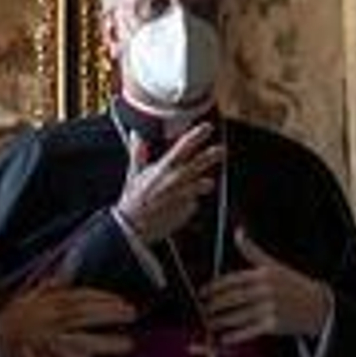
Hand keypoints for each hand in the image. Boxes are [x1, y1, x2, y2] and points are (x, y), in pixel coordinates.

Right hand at [0, 284, 133, 356]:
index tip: (123, 302)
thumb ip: (52, 284)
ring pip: (83, 343)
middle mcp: (53, 322)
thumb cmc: (12, 319)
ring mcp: (50, 345)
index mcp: (50, 304)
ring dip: (107, 343)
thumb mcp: (32, 295)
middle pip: (87, 316)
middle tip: (132, 315)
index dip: (106, 299)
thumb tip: (69, 269)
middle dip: (111, 315)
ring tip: (128, 343)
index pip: (83, 297)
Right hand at [114, 121, 223, 245]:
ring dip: (204, 183)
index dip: (197, 135)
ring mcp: (183, 197)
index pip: (183, 147)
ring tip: (207, 183)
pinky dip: (188, 201)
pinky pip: (192, 203)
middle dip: (211, 155)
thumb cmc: (132, 201)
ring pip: (201, 185)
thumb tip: (136, 136)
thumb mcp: (133, 174)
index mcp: (163, 169)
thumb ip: (137, 154)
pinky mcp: (186, 211)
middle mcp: (176, 181)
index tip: (207, 127)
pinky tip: (178, 205)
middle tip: (222, 149)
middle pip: (199, 164)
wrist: (133, 229)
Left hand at [200, 229, 332, 346]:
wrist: (316, 306)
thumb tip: (238, 232)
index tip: (203, 292)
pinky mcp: (274, 325)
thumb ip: (252, 251)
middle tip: (203, 308)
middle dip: (215, 304)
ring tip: (209, 323)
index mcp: (264, 274)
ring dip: (221, 321)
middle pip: (234, 298)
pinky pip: (250, 331)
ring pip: (239, 316)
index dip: (216, 286)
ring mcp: (270, 309)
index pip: (234, 280)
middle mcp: (266, 291)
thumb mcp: (273, 264)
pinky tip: (225, 338)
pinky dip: (236, 336)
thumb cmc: (292, 283)